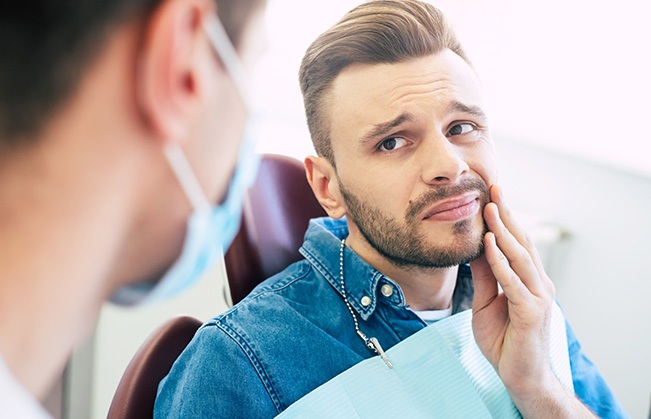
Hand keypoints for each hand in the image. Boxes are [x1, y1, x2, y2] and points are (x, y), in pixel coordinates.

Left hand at [470, 185, 592, 416]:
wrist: (519, 377)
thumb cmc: (504, 340)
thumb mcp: (485, 302)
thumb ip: (483, 276)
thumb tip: (474, 247)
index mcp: (529, 281)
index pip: (517, 243)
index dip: (506, 219)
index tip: (493, 195)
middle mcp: (538, 284)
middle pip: (522, 242)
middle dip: (507, 214)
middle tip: (495, 188)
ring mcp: (537, 298)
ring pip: (520, 257)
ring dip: (504, 230)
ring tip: (491, 208)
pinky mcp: (531, 313)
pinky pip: (512, 282)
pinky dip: (501, 261)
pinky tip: (491, 243)